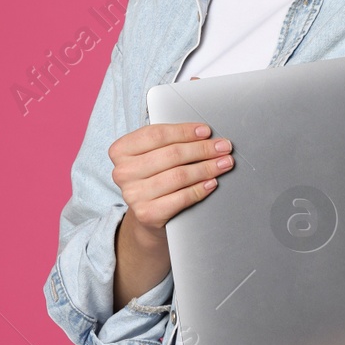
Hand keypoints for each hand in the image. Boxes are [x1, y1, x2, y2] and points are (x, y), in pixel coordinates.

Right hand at [108, 116, 234, 235]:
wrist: (146, 212)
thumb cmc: (152, 176)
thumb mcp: (152, 153)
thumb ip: (170, 141)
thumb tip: (203, 134)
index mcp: (121, 150)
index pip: (157, 135)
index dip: (185, 131)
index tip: (206, 132)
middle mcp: (123, 172)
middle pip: (172, 155)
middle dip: (203, 149)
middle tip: (223, 147)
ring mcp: (133, 194)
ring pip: (179, 175)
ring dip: (207, 168)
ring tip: (223, 163)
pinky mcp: (147, 213)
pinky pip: (181, 197)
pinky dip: (200, 189)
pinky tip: (211, 182)